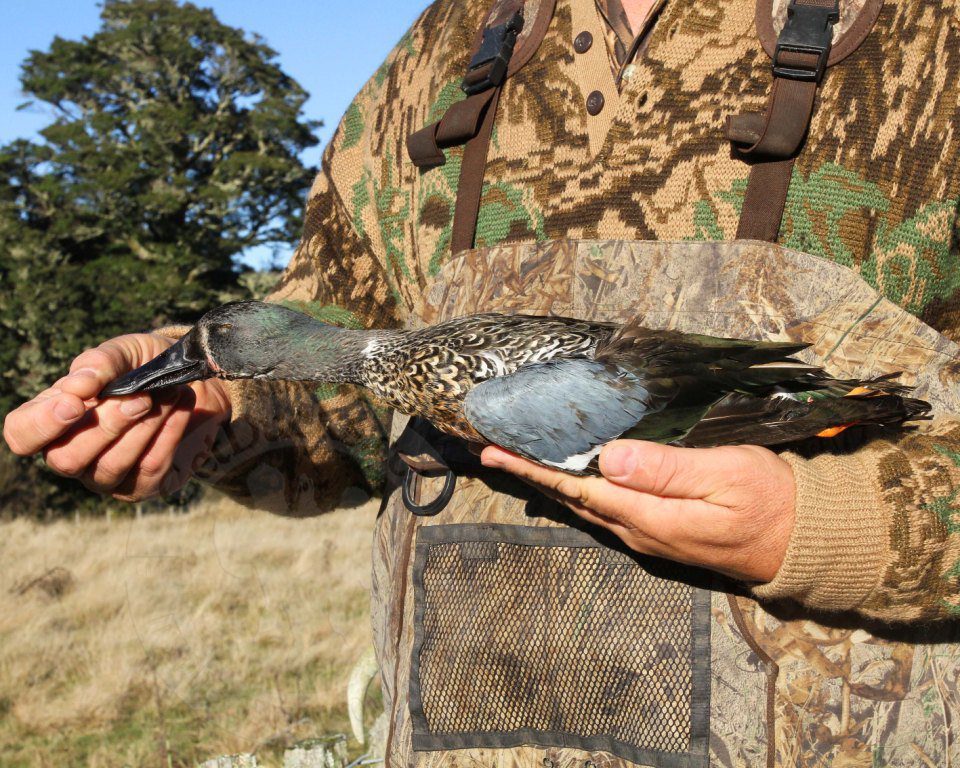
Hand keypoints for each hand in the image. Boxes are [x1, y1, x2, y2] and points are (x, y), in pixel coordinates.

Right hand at [3, 333, 231, 501]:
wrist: (192, 382)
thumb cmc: (145, 367)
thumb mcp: (125, 353)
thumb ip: (100, 363)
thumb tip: (80, 384)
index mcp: (53, 417)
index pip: (22, 435)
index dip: (42, 424)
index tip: (75, 402)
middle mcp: (72, 453)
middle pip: (66, 459)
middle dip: (106, 425)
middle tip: (141, 397)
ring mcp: (105, 476)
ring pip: (110, 466)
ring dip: (143, 428)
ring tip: (169, 395)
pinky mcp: (142, 486)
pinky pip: (150, 469)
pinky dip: (169, 434)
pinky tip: (182, 408)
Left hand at [480, 440, 795, 581]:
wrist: (800, 540)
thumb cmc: (768, 500)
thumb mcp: (724, 475)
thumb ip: (666, 469)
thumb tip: (610, 459)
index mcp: (649, 515)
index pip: (577, 487)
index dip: (534, 469)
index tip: (497, 453)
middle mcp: (639, 530)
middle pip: (572, 498)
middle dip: (531, 475)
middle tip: (495, 451)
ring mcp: (648, 534)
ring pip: (586, 505)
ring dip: (551, 482)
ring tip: (522, 461)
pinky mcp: (660, 531)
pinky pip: (606, 508)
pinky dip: (579, 488)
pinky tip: (573, 476)